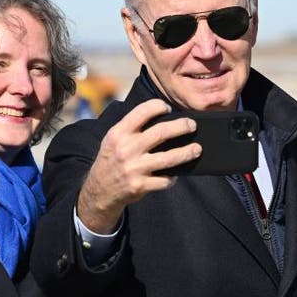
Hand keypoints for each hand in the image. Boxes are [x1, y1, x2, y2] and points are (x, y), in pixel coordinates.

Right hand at [75, 98, 200, 232]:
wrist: (99, 190)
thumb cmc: (112, 159)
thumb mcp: (114, 139)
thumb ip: (132, 128)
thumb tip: (164, 119)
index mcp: (119, 133)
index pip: (142, 112)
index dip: (159, 107)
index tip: (169, 108)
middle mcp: (126, 149)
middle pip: (161, 133)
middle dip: (181, 127)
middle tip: (192, 126)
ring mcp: (134, 169)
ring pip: (168, 158)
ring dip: (187, 153)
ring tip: (197, 149)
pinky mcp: (140, 186)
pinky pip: (164, 180)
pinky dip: (173, 177)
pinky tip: (178, 172)